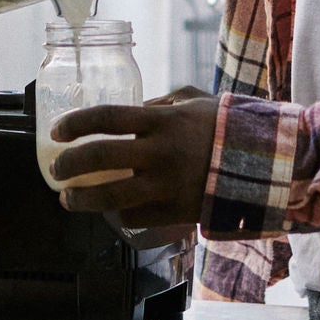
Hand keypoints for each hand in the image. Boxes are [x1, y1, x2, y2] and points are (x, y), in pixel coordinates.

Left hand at [51, 88, 218, 226]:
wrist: (263, 165)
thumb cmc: (224, 128)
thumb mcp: (192, 102)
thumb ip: (157, 104)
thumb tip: (124, 115)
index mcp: (163, 122)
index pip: (107, 118)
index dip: (76, 124)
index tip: (57, 131)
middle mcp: (160, 153)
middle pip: (100, 158)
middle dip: (69, 165)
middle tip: (56, 169)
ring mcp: (167, 186)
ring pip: (111, 197)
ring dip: (82, 199)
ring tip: (68, 199)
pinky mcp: (175, 213)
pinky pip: (136, 217)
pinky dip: (119, 214)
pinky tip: (112, 210)